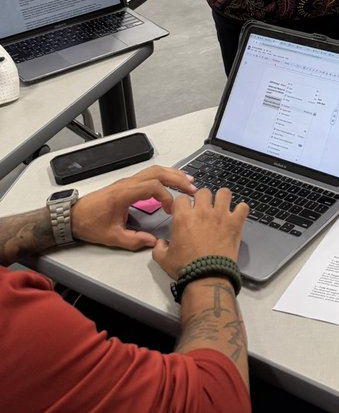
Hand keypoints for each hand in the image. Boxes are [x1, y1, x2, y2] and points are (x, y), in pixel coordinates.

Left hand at [70, 164, 196, 251]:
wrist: (72, 216)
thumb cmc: (89, 224)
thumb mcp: (111, 237)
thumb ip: (133, 240)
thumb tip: (152, 242)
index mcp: (124, 193)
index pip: (153, 186)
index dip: (166, 197)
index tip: (171, 210)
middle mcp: (127, 183)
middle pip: (157, 172)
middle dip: (177, 179)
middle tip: (193, 188)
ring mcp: (127, 181)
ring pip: (154, 170)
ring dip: (172, 175)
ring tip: (188, 182)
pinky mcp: (127, 184)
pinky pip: (149, 174)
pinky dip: (164, 176)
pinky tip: (172, 183)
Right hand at [152, 188, 248, 280]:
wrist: (206, 277)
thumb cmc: (185, 267)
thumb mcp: (163, 259)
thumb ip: (159, 247)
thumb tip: (160, 243)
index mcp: (183, 217)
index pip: (182, 198)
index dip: (182, 204)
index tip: (185, 211)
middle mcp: (202, 211)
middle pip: (203, 192)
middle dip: (202, 199)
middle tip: (203, 210)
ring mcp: (221, 215)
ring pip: (224, 193)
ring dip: (222, 199)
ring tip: (221, 208)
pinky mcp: (235, 222)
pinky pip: (243, 207)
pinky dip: (240, 210)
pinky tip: (236, 217)